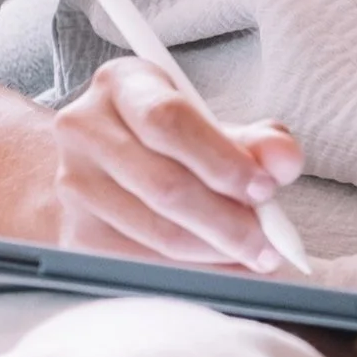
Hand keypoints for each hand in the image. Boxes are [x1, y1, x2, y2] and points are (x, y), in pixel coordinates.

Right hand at [48, 57, 304, 274]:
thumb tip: (284, 161)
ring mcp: (73, 184)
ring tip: (252, 255)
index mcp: (122, 84)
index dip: (222, 160)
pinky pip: (140, 263)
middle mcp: (85, 129)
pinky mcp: (74, 234)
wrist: (96, 160)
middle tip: (268, 241)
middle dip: (227, 220)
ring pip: (154, 231)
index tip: (266, 189)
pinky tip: (222, 269)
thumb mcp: (209, 121)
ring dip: (213, 252)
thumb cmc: (165, 135)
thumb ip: (255, 139)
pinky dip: (189, 273)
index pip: (169, 121)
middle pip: (163, 184)